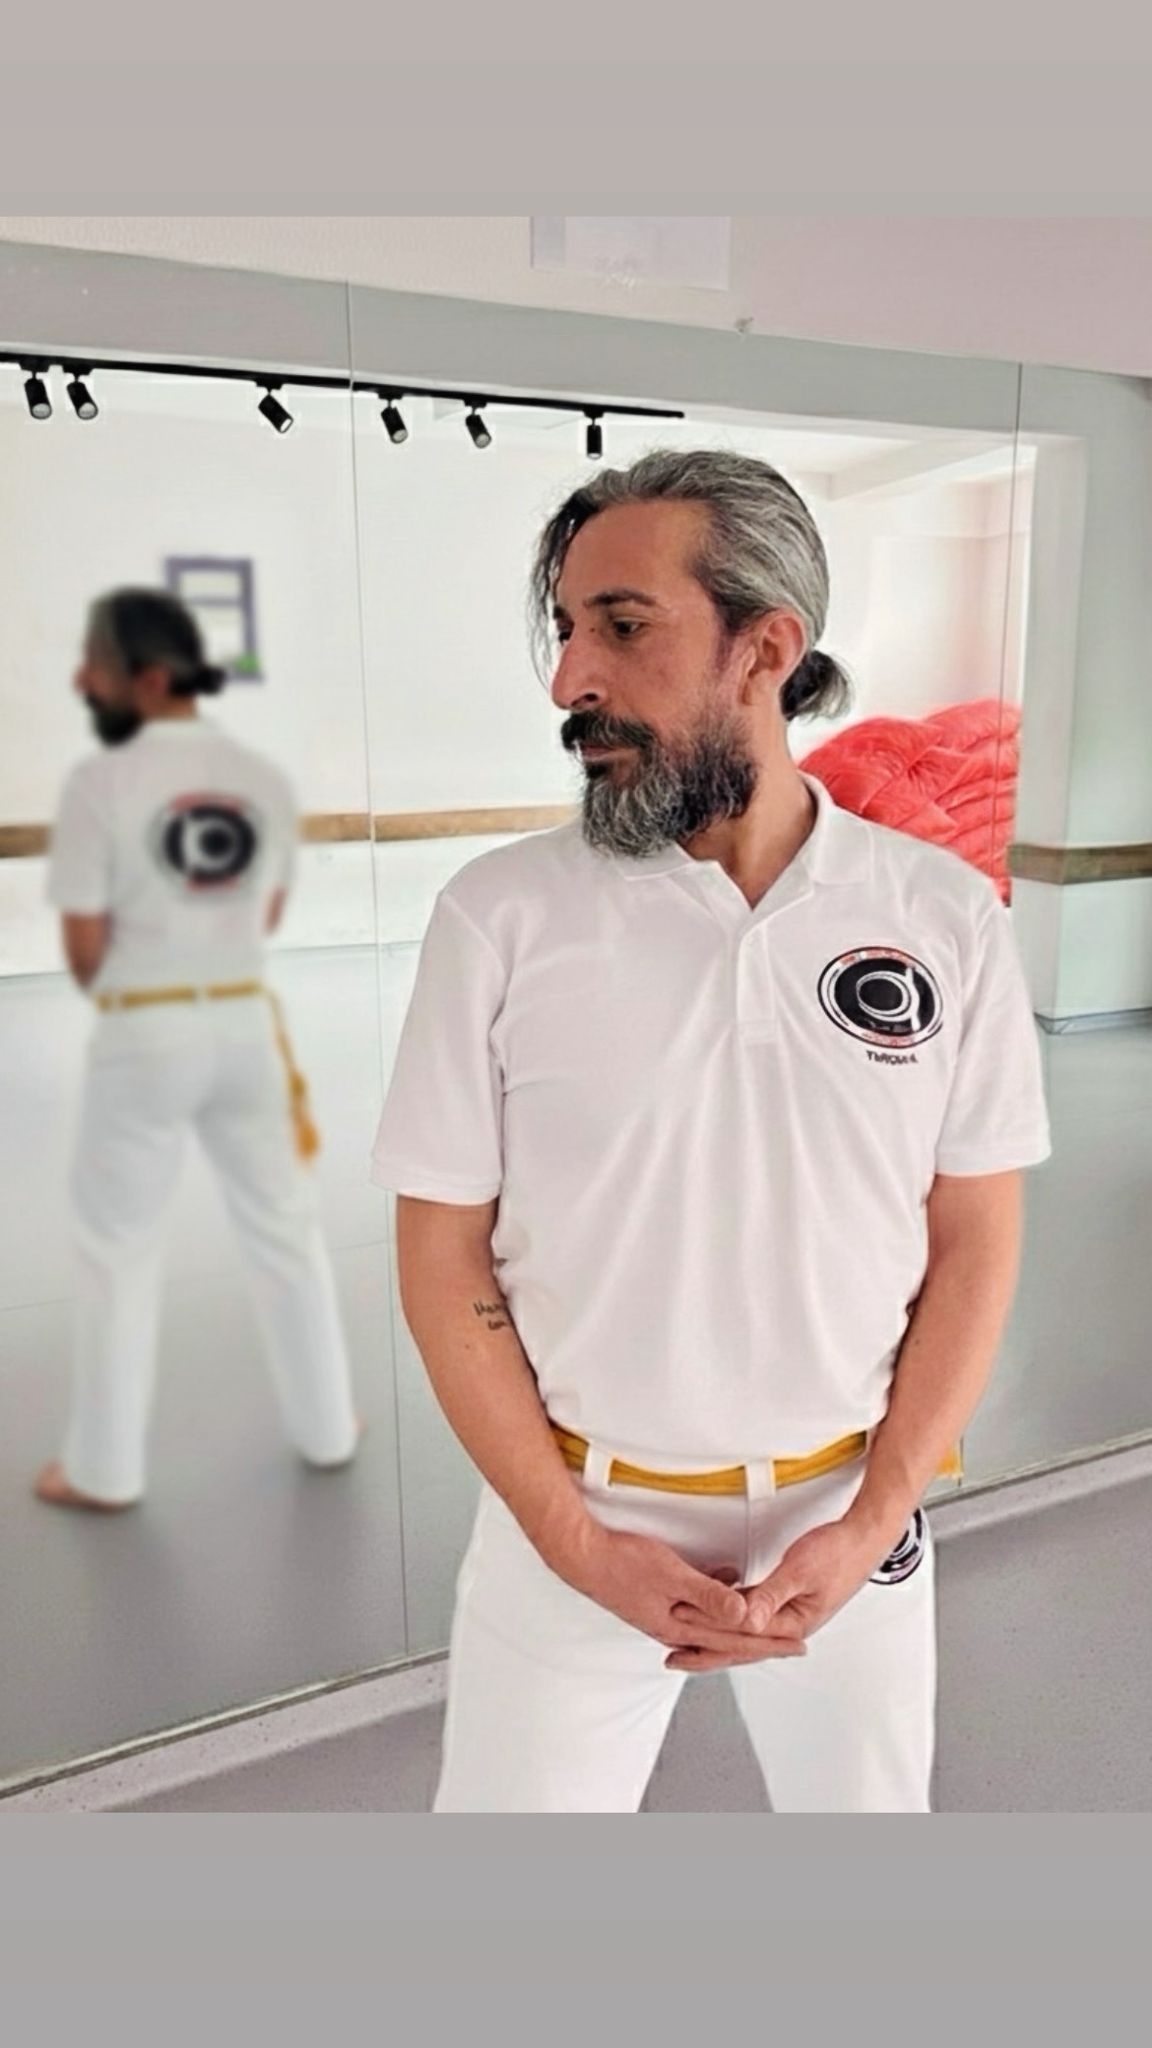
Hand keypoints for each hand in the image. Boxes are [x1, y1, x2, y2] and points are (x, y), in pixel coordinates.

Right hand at [553, 1518, 808, 1661]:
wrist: (581, 1556)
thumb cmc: (622, 1563)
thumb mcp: (672, 1575)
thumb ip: (709, 1597)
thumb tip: (745, 1618)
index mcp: (681, 1626)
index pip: (737, 1639)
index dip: (770, 1641)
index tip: (798, 1645)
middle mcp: (675, 1627)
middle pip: (729, 1638)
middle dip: (763, 1641)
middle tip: (793, 1644)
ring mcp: (664, 1615)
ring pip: (714, 1625)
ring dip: (741, 1624)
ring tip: (767, 1625)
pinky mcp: (657, 1600)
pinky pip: (698, 1607)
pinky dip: (719, 1602)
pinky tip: (728, 1585)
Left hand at [663, 1517, 888, 1671]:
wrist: (863, 1538)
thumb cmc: (838, 1553)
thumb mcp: (800, 1571)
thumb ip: (771, 1596)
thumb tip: (747, 1620)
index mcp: (794, 1625)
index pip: (743, 1637)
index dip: (709, 1633)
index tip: (680, 1631)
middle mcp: (789, 1626)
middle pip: (740, 1642)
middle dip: (706, 1647)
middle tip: (674, 1654)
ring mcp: (789, 1615)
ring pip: (745, 1630)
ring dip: (715, 1632)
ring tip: (686, 1636)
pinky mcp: (787, 1601)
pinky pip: (753, 1613)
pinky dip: (732, 1614)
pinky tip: (715, 1611)